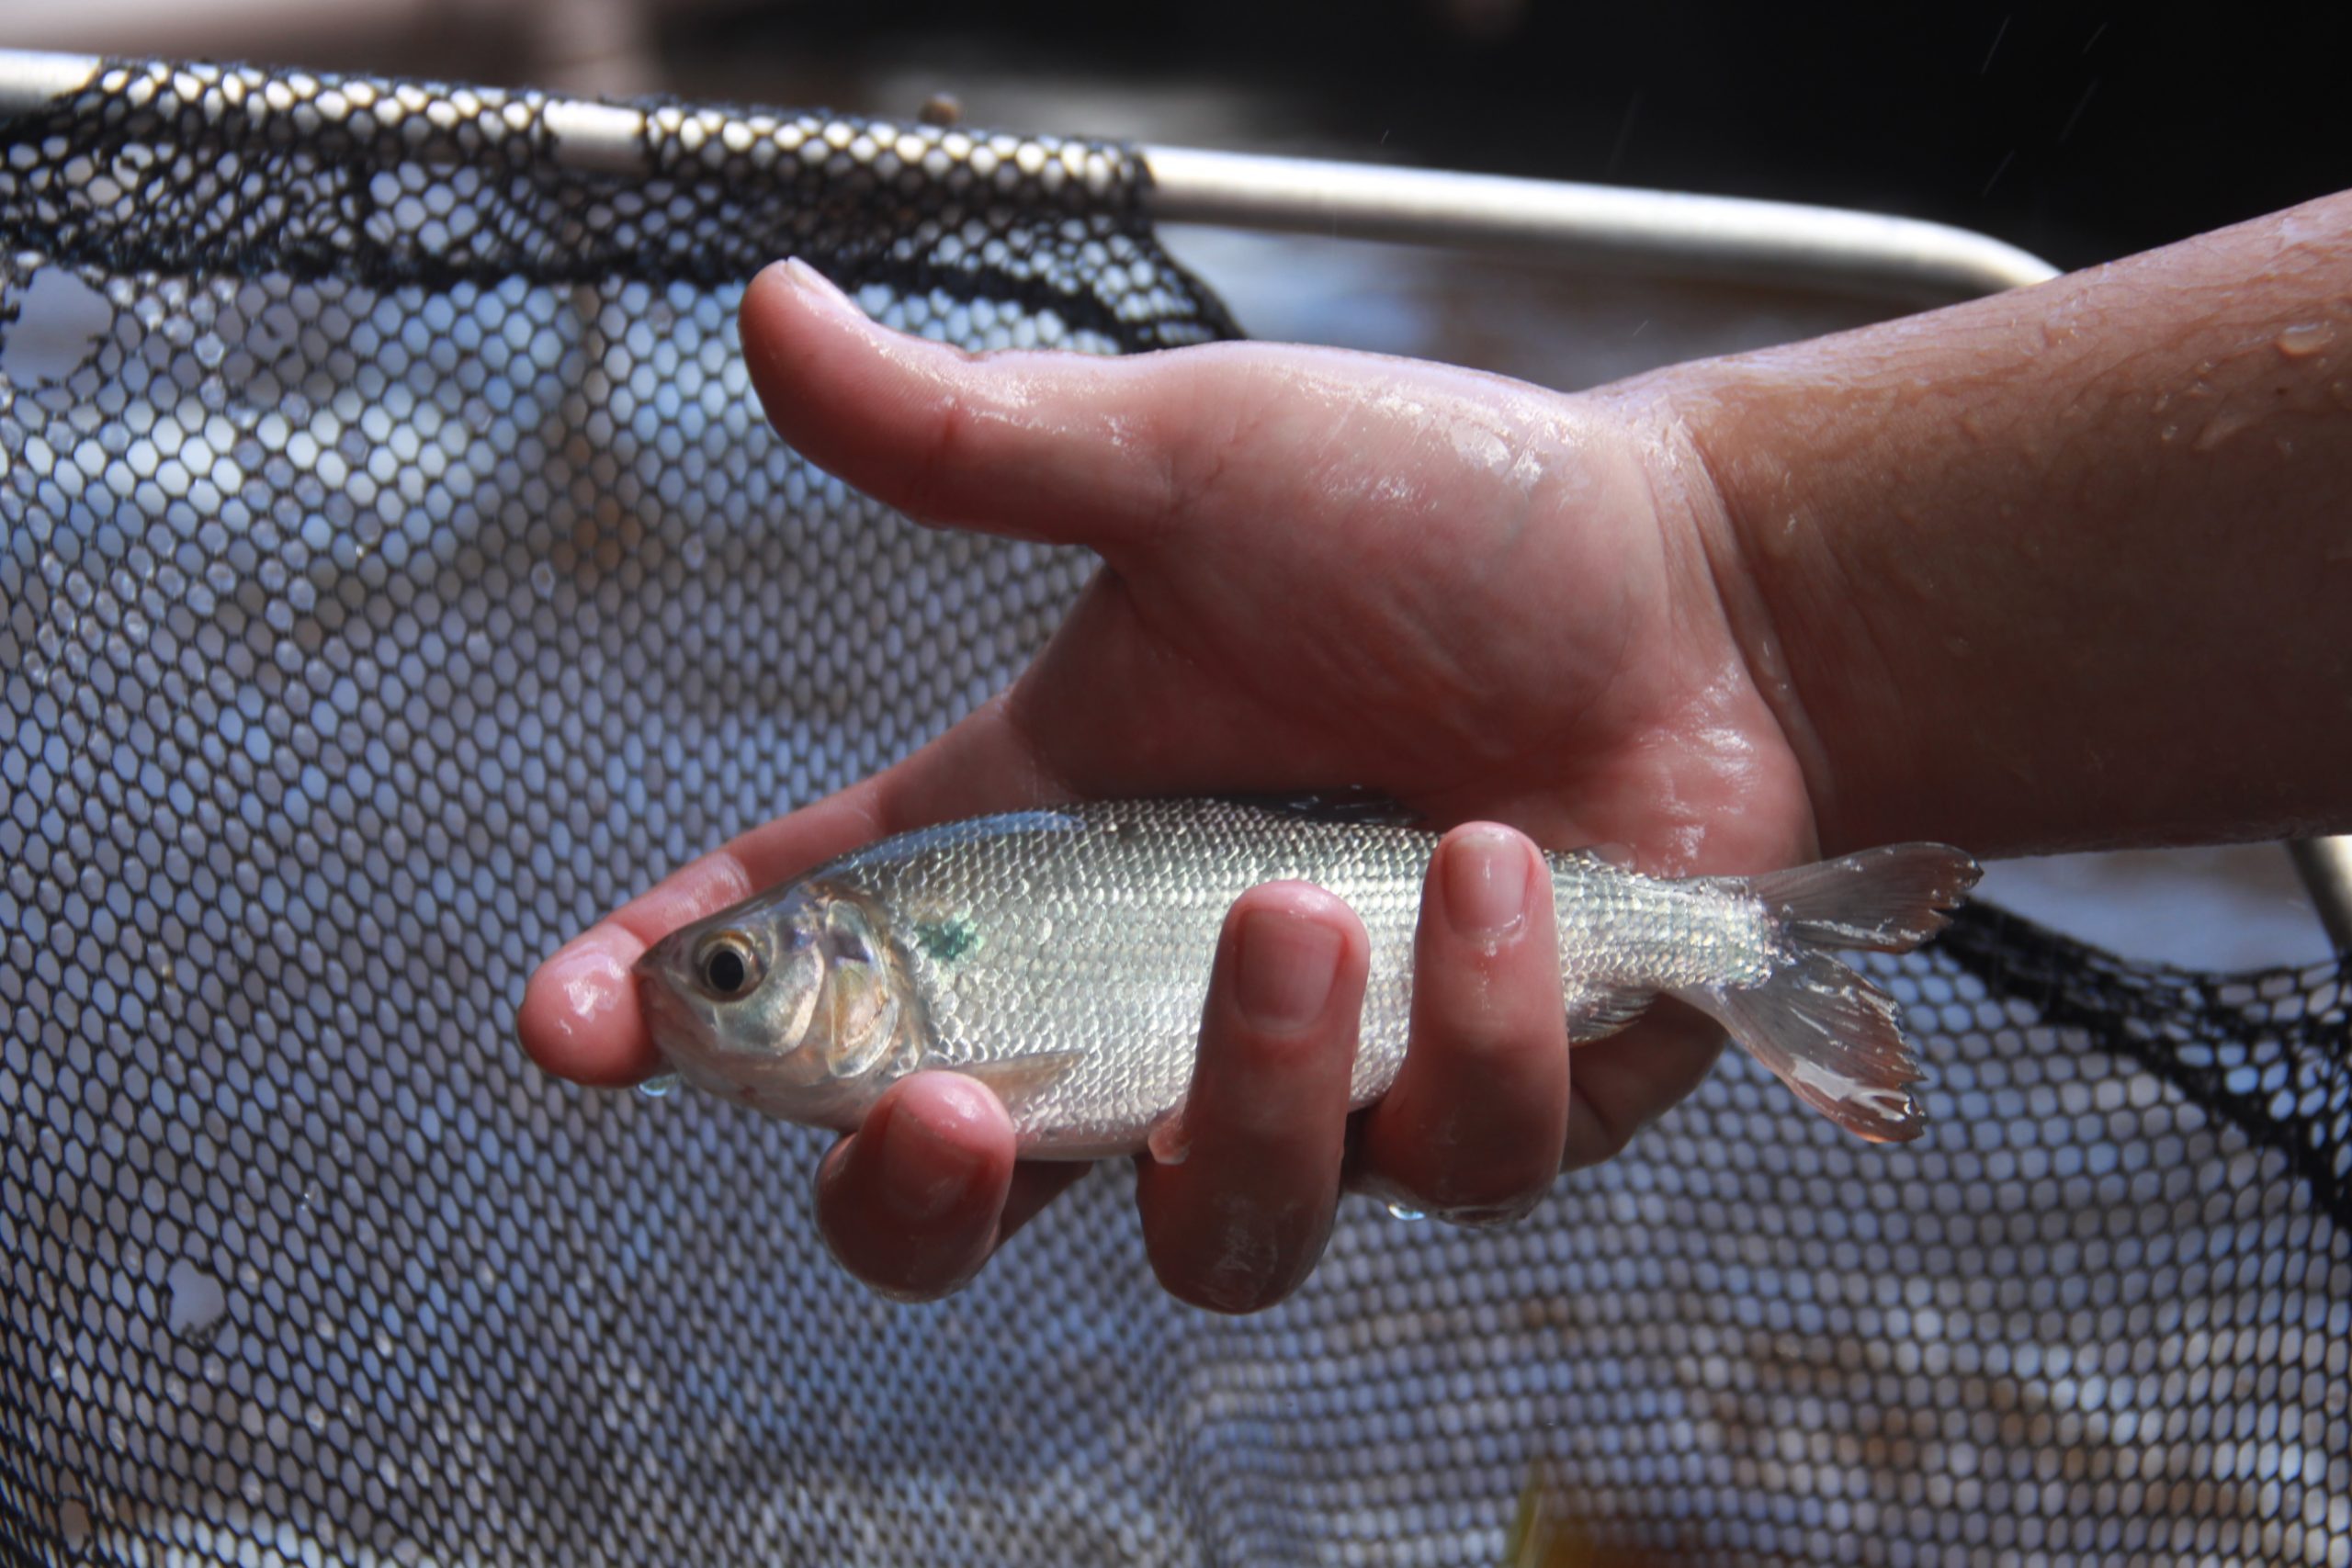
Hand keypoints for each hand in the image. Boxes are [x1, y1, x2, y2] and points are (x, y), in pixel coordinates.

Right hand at [517, 258, 1816, 1309]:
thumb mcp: (1195, 466)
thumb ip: (979, 447)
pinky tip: (1508, 870)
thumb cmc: (1451, 516)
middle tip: (939, 1117)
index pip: (828, 952)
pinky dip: (1471, 1029)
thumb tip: (764, 310)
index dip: (684, 1010)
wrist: (1719, 590)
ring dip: (1247, 1092)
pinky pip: (1449, 1165)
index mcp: (1052, 846)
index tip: (575, 1025)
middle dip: (914, 1201)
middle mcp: (1162, 994)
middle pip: (966, 1193)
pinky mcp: (1490, 1119)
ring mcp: (1327, 1078)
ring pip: (1218, 1227)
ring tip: (1304, 905)